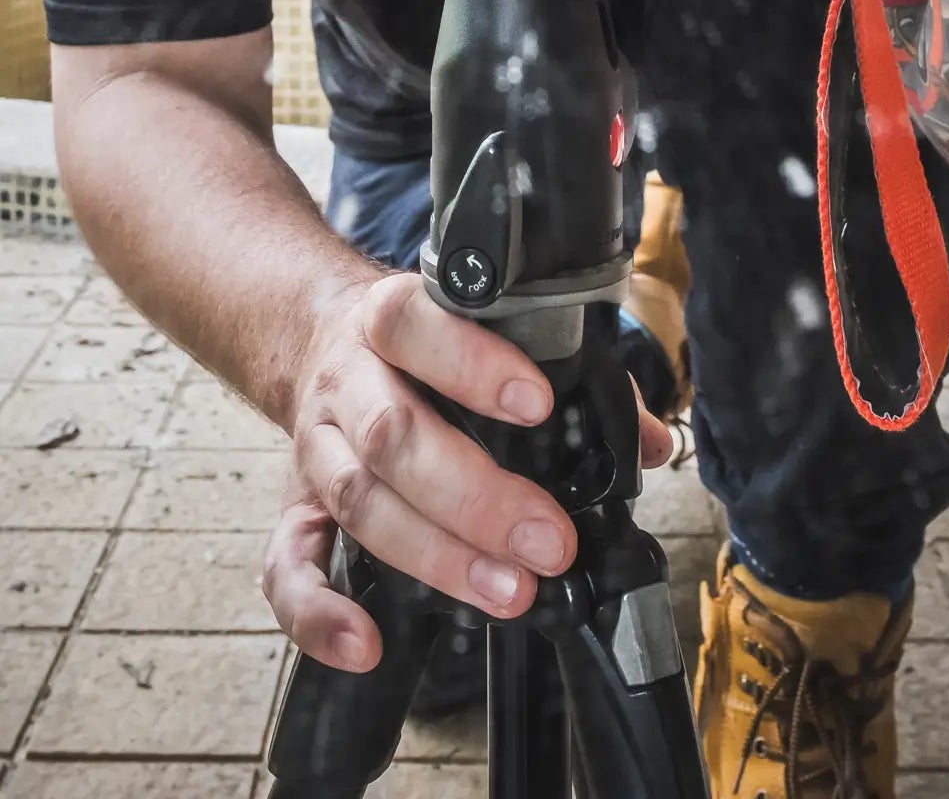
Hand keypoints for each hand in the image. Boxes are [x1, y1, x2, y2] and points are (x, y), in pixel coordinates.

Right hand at [263, 270, 672, 669]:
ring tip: (511, 591)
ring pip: (359, 499)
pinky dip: (319, 615)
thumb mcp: (480, 329)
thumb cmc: (421, 344)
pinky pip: (286, 567)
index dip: (473, 365)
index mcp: (390, 319)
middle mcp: (347, 380)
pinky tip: (367, 644)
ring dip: (436, 555)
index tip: (539, 404)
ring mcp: (315, 446)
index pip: (418, 326)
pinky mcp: (294, 508)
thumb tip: (647, 442)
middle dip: (476, 495)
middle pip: (393, 435)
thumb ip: (568, 374)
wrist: (313, 338)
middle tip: (549, 541)